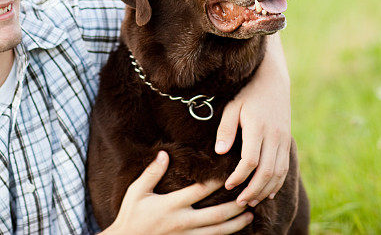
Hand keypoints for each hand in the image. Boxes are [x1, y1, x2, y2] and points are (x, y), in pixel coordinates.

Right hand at [103, 151, 253, 234]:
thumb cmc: (131, 215)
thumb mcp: (136, 192)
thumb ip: (152, 173)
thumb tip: (164, 153)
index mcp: (171, 205)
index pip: (199, 191)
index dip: (216, 182)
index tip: (229, 172)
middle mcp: (182, 222)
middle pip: (216, 215)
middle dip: (234, 207)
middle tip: (250, 197)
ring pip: (217, 231)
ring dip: (235, 224)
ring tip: (250, 215)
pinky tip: (234, 230)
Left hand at [215, 33, 291, 206]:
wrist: (273, 80)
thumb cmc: (247, 93)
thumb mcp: (232, 106)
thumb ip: (226, 129)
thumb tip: (220, 152)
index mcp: (258, 127)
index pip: (251, 160)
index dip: (239, 176)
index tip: (228, 185)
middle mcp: (274, 135)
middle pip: (267, 171)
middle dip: (253, 190)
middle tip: (239, 202)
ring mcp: (283, 139)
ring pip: (278, 172)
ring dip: (264, 190)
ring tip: (250, 201)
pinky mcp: (287, 141)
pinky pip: (285, 167)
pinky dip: (277, 183)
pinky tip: (266, 193)